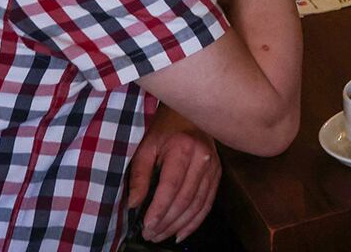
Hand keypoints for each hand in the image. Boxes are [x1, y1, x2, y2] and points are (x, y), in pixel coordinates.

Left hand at [126, 108, 219, 242]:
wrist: (188, 115)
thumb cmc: (165, 129)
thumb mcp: (147, 146)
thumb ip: (139, 174)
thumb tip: (134, 203)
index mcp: (183, 148)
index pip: (171, 186)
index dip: (159, 209)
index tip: (147, 225)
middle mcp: (202, 158)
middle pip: (185, 199)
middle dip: (167, 221)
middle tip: (150, 235)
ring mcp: (213, 167)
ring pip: (197, 205)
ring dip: (179, 225)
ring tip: (161, 236)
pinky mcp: (217, 174)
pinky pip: (207, 203)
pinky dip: (195, 222)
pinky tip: (181, 233)